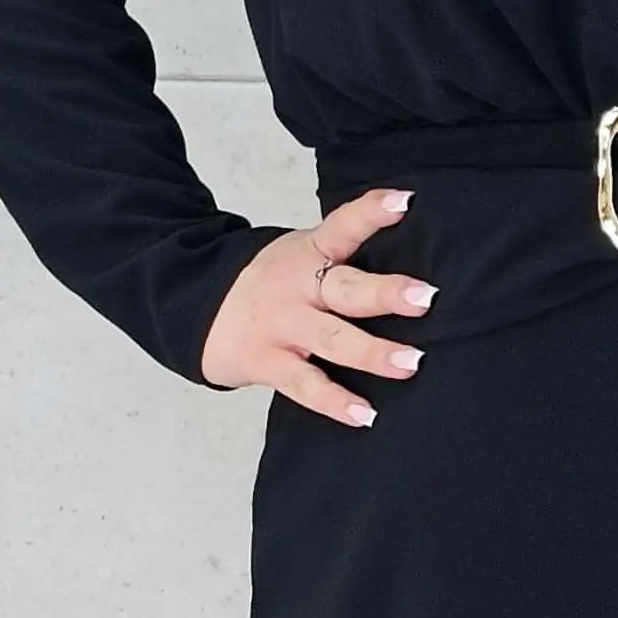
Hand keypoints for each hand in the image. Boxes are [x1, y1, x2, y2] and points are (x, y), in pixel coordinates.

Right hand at [200, 186, 433, 421]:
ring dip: (373, 353)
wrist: (192, 303)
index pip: (342, 226)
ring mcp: (282, 325)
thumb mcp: (298, 258)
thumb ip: (340, 264)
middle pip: (346, 288)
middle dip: (385, 293)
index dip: (371, 213)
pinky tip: (364, 415)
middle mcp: (298, 287)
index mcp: (309, 253)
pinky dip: (335, 402)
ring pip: (333, 339)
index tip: (403, 201)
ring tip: (411, 363)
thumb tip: (407, 281)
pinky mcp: (266, 361)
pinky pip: (305, 385)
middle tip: (425, 297)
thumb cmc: (266, 284)